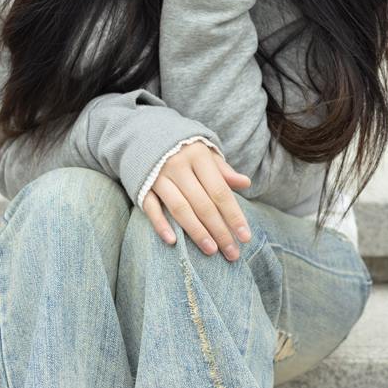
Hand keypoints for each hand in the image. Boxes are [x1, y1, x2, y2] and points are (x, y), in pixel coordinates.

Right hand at [141, 142, 253, 258]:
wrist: (143, 134)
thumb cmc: (182, 149)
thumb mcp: (204, 153)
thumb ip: (223, 171)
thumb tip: (245, 183)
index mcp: (198, 156)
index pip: (220, 192)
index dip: (234, 216)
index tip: (245, 237)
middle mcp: (178, 165)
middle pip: (203, 204)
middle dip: (219, 231)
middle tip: (232, 253)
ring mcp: (158, 176)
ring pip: (180, 209)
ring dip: (197, 232)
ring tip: (211, 251)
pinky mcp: (142, 185)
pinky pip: (151, 208)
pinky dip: (161, 225)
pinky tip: (173, 242)